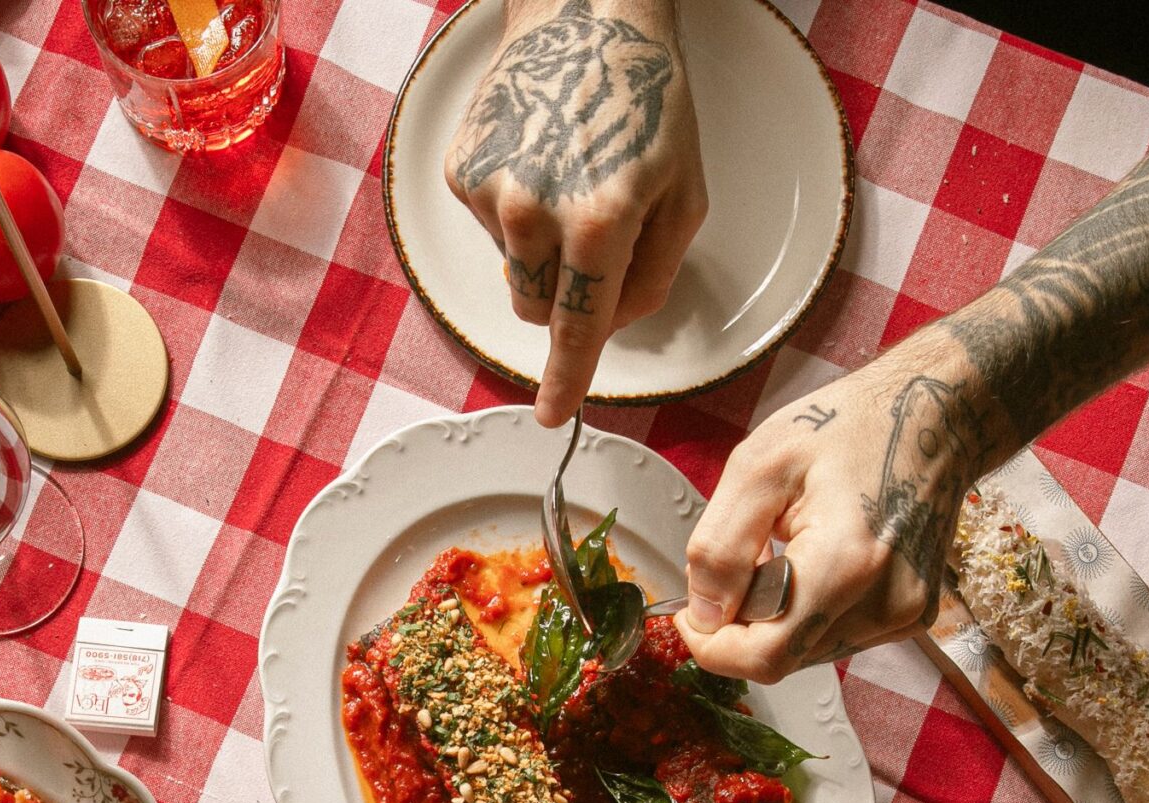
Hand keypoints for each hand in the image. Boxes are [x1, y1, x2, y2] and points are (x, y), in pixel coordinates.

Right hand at [446, 0, 703, 425]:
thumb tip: (610, 326)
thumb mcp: (685, 194)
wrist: (585, 17)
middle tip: (593, 233)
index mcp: (600, 222)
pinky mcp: (463, 173)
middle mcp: (535, 213)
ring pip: (513, 269)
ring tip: (567, 178)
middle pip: (538, 307)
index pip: (577, 329)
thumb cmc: (647, 101)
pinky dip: (513, 208)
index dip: (565, 381)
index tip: (551, 416)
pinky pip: (490, 227)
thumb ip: (653, 277)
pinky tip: (538, 157)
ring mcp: (491, 193)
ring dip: (540, 248)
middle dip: (564, 292)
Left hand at [676, 343, 988, 681]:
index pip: (764, 657)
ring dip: (776, 617)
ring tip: (788, 550)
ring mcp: (904, 615)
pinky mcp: (911, 617)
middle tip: (744, 557)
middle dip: (743, 621)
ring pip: (805, 652)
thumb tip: (703, 614)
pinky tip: (818, 561)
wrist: (933, 417)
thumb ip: (720, 548)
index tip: (691, 613)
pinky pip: (835, 637)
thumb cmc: (848, 428)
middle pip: (782, 656)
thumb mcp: (758, 466)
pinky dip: (809, 612)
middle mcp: (884, 603)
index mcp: (846, 563)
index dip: (713, 646)